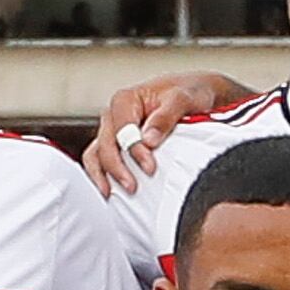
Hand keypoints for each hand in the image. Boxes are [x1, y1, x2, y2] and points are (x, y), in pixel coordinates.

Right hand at [77, 71, 251, 192]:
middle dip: (117, 168)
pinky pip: (99, 162)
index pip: (122, 129)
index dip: (133, 149)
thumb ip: (165, 117)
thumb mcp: (182, 99)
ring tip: (113, 195)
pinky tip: (110, 192)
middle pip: (104, 144)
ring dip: (104, 176)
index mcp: (126, 99)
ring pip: (96, 156)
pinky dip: (101, 177)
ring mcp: (112, 133)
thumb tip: (148, 140)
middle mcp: (114, 116)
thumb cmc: (186, 94)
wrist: (194, 96)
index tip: (150, 167)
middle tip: (132, 187)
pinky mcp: (116, 147)